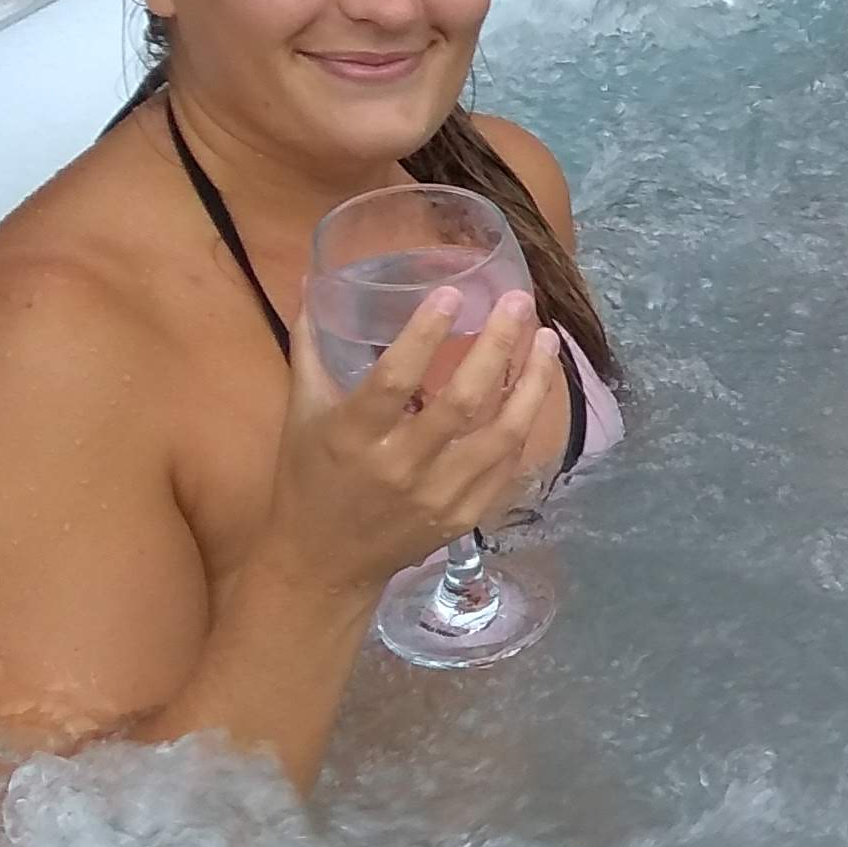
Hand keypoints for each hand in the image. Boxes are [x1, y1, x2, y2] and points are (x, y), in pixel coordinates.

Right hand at [267, 286, 560, 595]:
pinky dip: (524, 422)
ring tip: (546, 340)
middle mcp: (400, 466)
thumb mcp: (301, 414)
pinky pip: (506, 463)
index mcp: (353, 436)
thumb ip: (312, 348)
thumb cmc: (307, 480)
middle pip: (462, 402)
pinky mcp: (464, 516)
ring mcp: (438, 495)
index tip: (454, 293)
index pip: (394, 379)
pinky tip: (534, 387)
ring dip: (531, 383)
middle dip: (497, 346)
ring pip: (501, 434)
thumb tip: (317, 282)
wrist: (321, 564)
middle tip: (520, 302)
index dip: (425, 335)